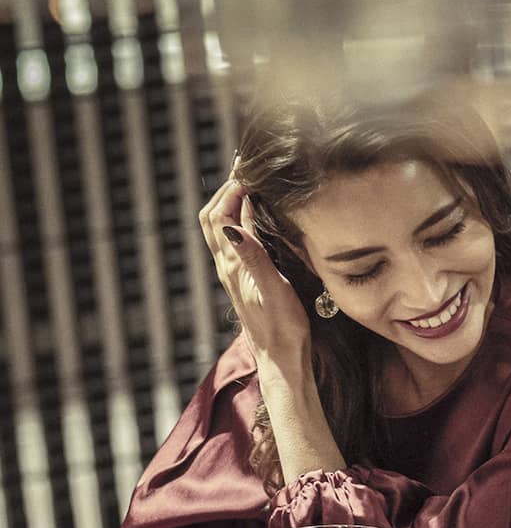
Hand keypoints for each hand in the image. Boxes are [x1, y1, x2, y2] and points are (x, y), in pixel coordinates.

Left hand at [198, 173, 312, 370]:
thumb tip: (233, 227)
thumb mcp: (273, 290)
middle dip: (225, 190)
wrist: (282, 359)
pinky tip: (257, 216)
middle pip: (212, 218)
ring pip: (220, 229)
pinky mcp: (244, 278)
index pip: (221, 216)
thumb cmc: (283, 327)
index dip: (232, 189)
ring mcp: (234, 272)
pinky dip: (241, 219)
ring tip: (249, 183)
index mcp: (233, 266)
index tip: (249, 170)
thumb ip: (254, 257)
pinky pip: (235, 240)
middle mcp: (228, 266)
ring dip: (230, 203)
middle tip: (245, 169)